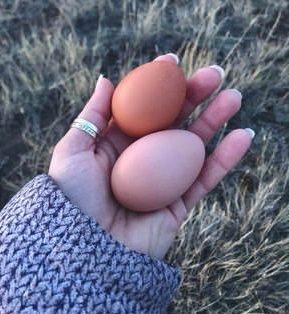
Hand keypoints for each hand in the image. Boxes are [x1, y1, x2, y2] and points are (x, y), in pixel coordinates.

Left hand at [48, 54, 252, 259]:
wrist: (83, 249)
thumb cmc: (72, 197)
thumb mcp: (73, 150)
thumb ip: (92, 115)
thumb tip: (107, 79)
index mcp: (117, 143)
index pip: (143, 108)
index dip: (158, 85)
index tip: (172, 62)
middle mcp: (142, 159)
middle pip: (172, 122)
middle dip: (193, 97)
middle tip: (215, 74)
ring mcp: (163, 181)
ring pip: (194, 146)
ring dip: (216, 121)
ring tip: (234, 97)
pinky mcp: (178, 204)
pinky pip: (205, 178)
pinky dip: (225, 158)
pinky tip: (243, 135)